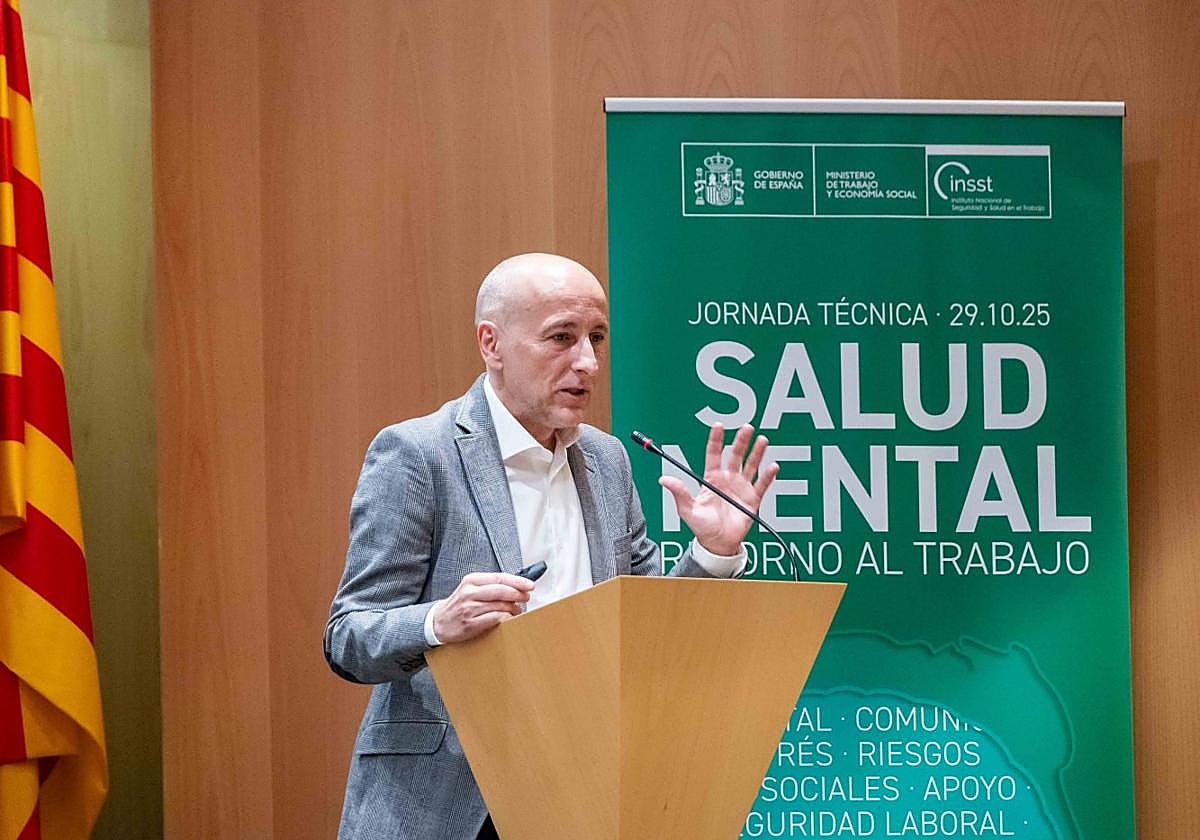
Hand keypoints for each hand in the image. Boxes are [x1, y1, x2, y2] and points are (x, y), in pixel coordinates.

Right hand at [431, 572, 534, 643]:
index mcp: (471, 581)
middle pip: (501, 591)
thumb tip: (517, 585)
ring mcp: (469, 609)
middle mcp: (469, 593)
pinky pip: (495, 619)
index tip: (530, 585)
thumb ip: (491, 585)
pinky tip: (508, 618)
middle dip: (518, 594)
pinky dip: (505, 618)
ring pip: (500, 606)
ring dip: (513, 609)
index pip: (499, 578)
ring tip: (517, 610)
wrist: (439, 622)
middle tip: (527, 597)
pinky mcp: (470, 624)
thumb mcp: (471, 588)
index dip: (517, 581)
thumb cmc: (460, 604)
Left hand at [659, 423, 778, 556]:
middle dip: (741, 441)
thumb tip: (664, 479)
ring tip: (762, 440)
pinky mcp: (752, 499)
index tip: (719, 426)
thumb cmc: (702, 527)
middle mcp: (728, 480)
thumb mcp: (687, 510)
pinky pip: (762, 485)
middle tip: (747, 428)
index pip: (714, 454)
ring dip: (757, 453)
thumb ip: (679, 493)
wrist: (718, 544)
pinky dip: (768, 476)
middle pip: (735, 455)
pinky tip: (772, 466)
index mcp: (711, 479)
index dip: (716, 439)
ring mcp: (741, 488)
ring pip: (751, 465)